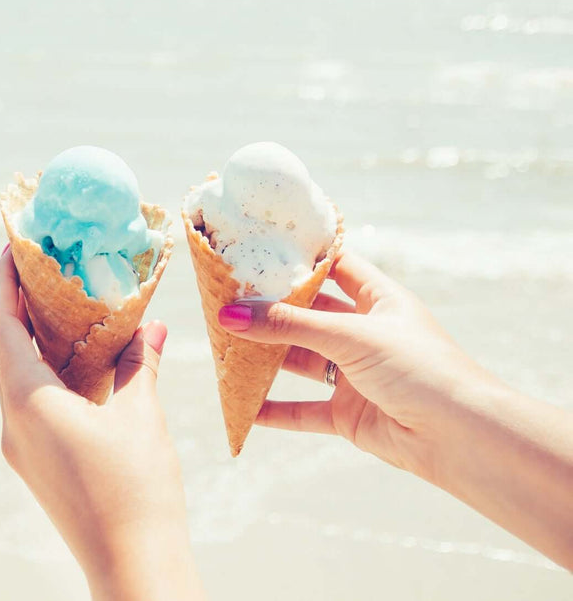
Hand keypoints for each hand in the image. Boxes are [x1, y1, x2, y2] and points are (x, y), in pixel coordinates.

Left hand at [0, 249, 205, 600]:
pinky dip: (54, 371)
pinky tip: (88, 360)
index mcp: (27, 400)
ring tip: (72, 303)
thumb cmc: (137, 491)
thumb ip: (138, 364)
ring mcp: (22, 445)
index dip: (3, 279)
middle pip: (4, 346)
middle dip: (23, 302)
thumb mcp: (140, 415)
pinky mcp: (38, 462)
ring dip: (40, 338)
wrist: (132, 568)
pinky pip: (35, 401)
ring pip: (19, 374)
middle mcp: (12, 420)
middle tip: (51, 264)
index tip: (16, 245)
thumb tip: (151, 327)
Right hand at [216, 250, 496, 478]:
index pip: (336, 267)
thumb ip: (288, 326)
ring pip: (301, 362)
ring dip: (267, 358)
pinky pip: (303, 410)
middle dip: (270, 311)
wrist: (460, 437)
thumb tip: (229, 315)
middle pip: (309, 316)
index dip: (302, 258)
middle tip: (226, 300)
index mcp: (380, 301)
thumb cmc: (420, 369)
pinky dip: (274, 409)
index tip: (258, 248)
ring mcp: (357, 375)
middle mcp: (367, 334)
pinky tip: (243, 405)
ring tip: (225, 348)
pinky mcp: (349, 414)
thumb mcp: (350, 336)